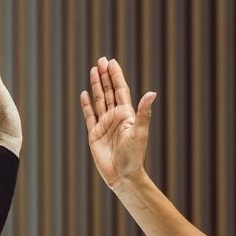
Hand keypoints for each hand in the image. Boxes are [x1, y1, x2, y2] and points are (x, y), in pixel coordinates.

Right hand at [79, 56, 156, 189]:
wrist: (122, 175)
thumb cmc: (134, 156)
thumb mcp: (140, 132)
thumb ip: (143, 112)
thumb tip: (152, 93)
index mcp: (126, 114)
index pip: (120, 90)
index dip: (116, 76)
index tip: (112, 62)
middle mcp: (115, 117)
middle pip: (109, 91)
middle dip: (105, 76)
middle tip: (101, 60)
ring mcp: (104, 124)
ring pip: (99, 100)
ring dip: (96, 86)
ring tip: (93, 70)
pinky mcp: (95, 134)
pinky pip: (89, 115)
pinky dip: (86, 104)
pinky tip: (84, 94)